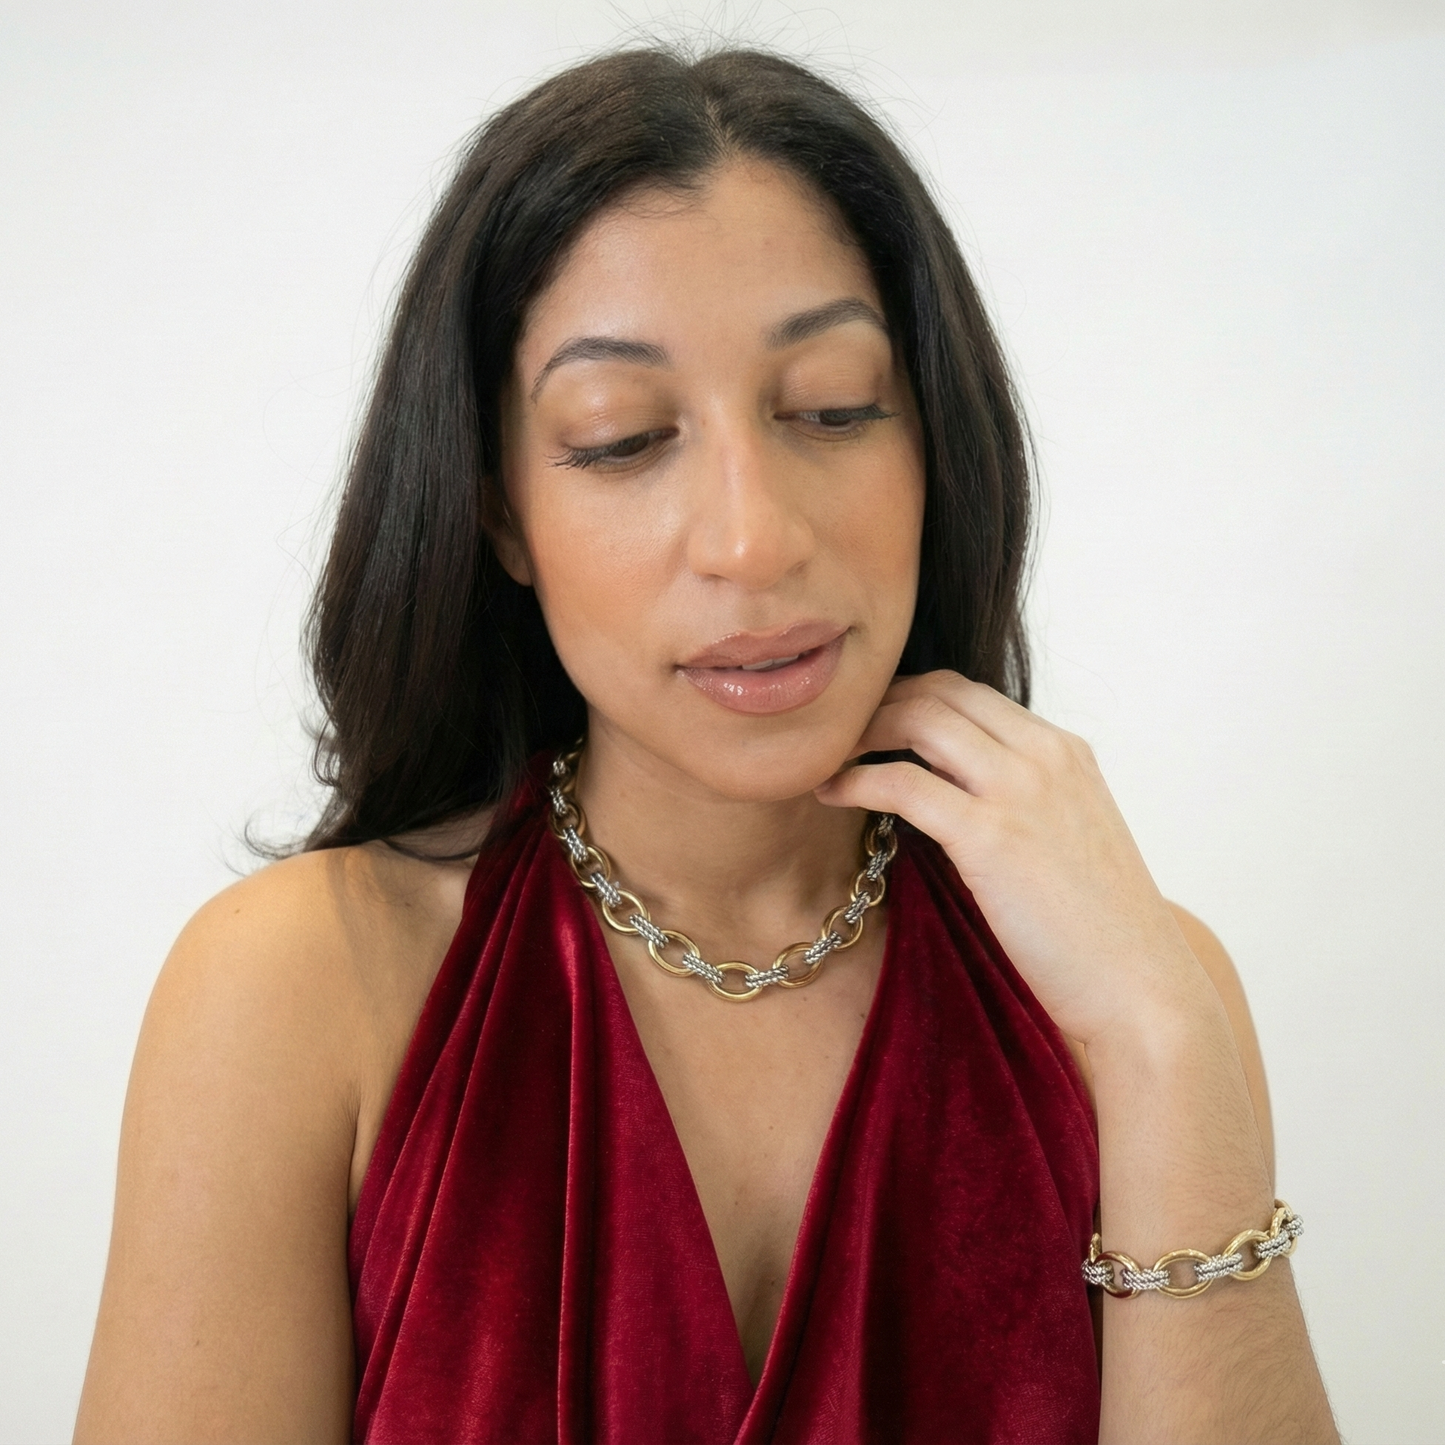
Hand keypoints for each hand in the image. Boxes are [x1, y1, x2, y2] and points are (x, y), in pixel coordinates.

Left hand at [814, 671, 1203, 1045]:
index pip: (970, 692)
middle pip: (940, 690)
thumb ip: (1019, 803)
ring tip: (827, 758)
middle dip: (880, 702)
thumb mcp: (1066, 839)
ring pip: (918, 719)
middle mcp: (1046, 755)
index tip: (869, 724)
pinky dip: (856, 780)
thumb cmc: (1098, 933)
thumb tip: (948, 796)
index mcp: (1066, 751)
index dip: (910, 698)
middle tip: (838, 736)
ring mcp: (1021, 789)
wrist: (1143, 991)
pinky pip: (902, 782)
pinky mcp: (991, 836)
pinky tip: (831, 794)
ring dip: (861, 731)